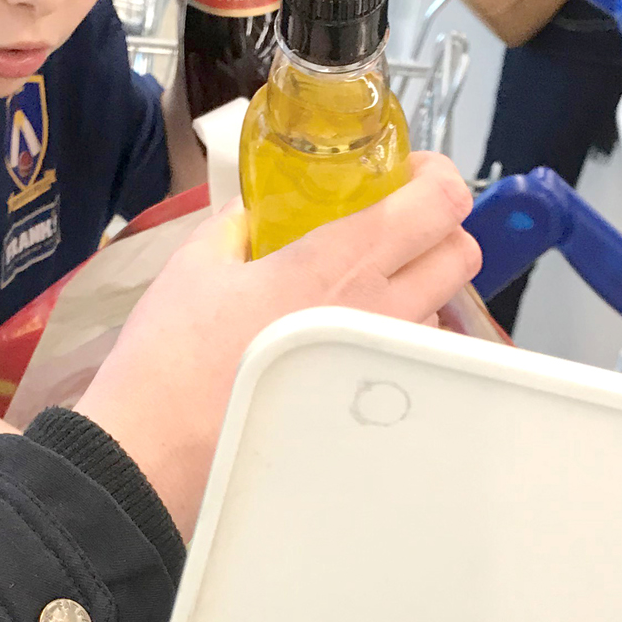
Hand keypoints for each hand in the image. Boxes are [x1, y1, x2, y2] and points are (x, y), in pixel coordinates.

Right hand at [75, 153, 479, 535]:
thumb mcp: (196, 265)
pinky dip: (396, 334)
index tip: (410, 174)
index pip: (440, 201)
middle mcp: (379, 310)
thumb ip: (237, 225)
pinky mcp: (370, 407)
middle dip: (440, 228)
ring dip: (419, 286)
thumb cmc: (173, 356)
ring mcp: (381, 363)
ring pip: (443, 308)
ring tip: (363, 285)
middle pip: (462, 252)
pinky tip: (345, 336)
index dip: (437, 176)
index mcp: (339, 261)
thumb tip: (252, 214)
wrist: (159, 447)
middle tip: (395, 224)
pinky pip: (413, 356)